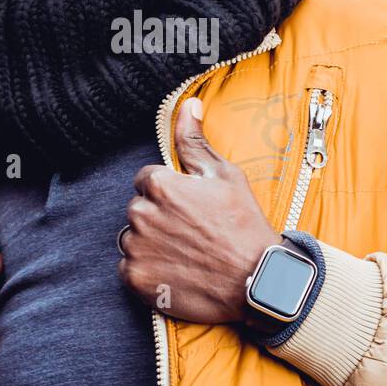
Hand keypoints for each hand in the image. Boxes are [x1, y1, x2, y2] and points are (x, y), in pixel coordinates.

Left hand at [119, 97, 280, 323]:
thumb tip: (188, 105)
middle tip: (192, 231)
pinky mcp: (135, 278)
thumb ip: (195, 142)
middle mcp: (141, 214)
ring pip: (133, 238)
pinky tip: (175, 271)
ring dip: (151, 242)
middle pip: (138, 208)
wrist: (257, 280)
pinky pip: (129, 267)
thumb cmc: (243, 225)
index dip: (170, 192)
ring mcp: (136, 248)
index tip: (191, 208)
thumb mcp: (225, 176)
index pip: (147, 180)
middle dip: (158, 216)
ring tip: (185, 253)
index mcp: (160, 185)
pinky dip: (147, 269)